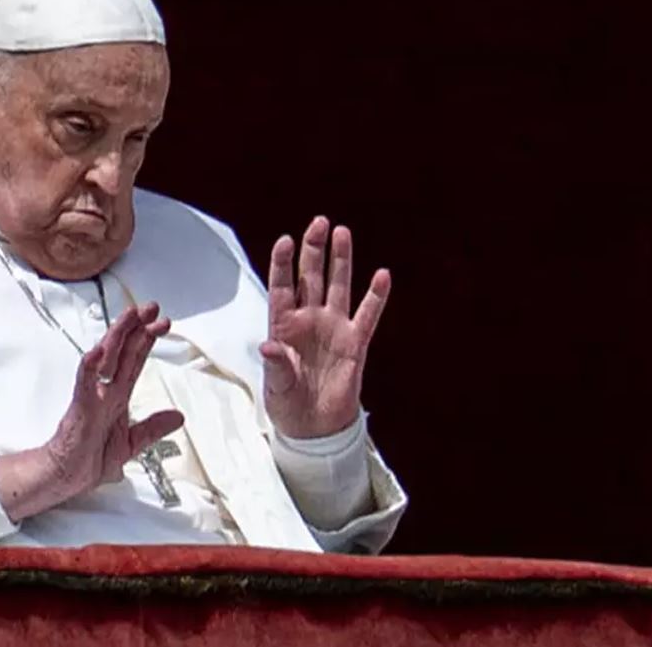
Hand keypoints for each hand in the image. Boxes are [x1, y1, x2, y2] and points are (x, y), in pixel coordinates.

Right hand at [0, 302, 184, 521]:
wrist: (67, 478)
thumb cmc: (89, 458)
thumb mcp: (131, 443)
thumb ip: (152, 427)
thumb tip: (177, 417)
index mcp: (118, 397)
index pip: (135, 361)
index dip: (148, 340)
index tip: (162, 322)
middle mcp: (106, 391)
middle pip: (123, 352)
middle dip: (137, 328)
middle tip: (151, 307)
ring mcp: (93, 397)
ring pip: (106, 360)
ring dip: (118, 337)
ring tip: (129, 316)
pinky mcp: (80, 410)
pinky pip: (84, 385)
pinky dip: (90, 368)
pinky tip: (96, 352)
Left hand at [262, 216, 390, 438]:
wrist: (315, 428)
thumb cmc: (288, 403)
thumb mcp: (277, 385)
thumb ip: (276, 364)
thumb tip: (268, 346)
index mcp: (282, 326)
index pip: (281, 286)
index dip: (283, 263)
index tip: (285, 240)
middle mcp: (308, 320)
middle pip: (311, 277)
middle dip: (314, 250)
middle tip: (319, 222)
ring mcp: (333, 328)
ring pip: (338, 287)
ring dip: (341, 261)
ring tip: (343, 233)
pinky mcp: (355, 344)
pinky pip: (367, 316)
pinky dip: (376, 297)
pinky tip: (382, 275)